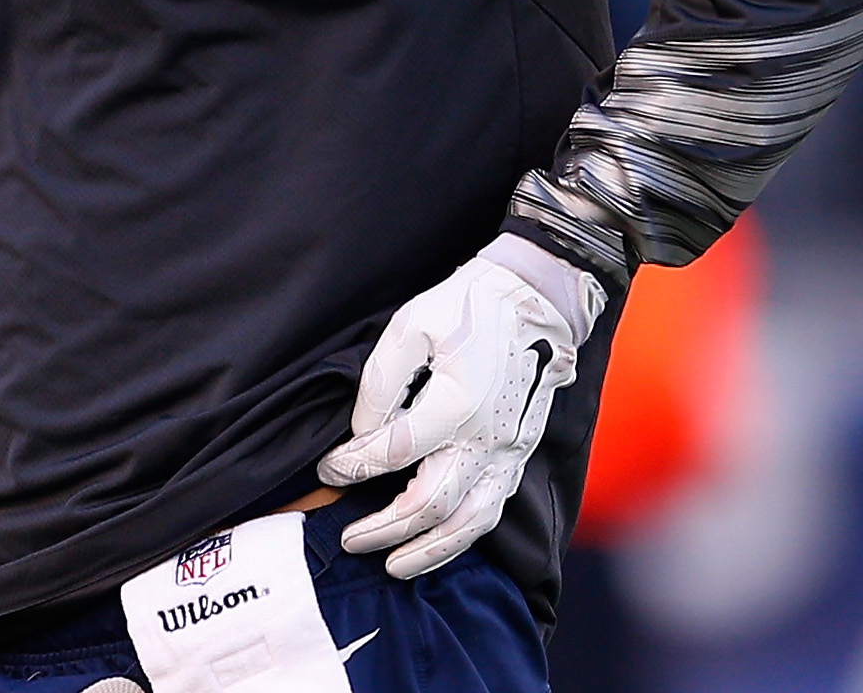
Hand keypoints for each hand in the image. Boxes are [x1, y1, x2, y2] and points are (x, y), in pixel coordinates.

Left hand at [317, 256, 588, 577]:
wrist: (534, 298)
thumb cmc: (469, 307)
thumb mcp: (412, 326)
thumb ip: (381, 383)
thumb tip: (363, 433)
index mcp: (456, 403)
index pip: (392, 452)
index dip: (353, 466)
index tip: (329, 468)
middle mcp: (485, 437)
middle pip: (429, 504)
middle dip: (383, 529)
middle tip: (349, 539)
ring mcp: (506, 450)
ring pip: (467, 522)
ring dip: (427, 550)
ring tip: (392, 565)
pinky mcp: (518, 452)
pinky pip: (492, 509)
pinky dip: (463, 536)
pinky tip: (438, 542)